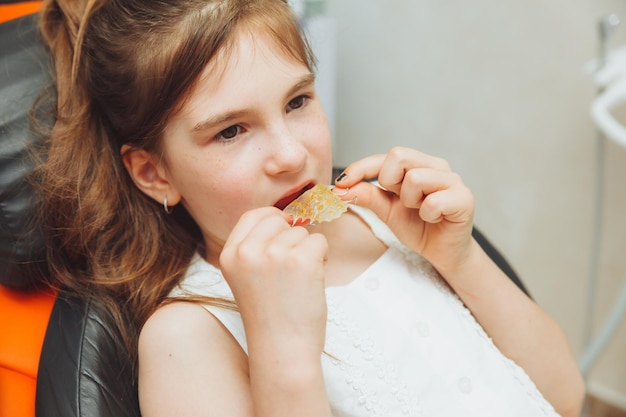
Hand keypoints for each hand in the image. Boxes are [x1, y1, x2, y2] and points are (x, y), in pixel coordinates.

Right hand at [219, 207, 328, 359]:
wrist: (282, 350)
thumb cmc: (270, 318)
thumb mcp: (245, 278)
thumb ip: (255, 249)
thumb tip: (286, 218)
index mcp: (229, 255)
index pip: (253, 215)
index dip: (273, 219)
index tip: (284, 230)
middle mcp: (248, 251)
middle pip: (279, 220)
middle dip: (292, 237)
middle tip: (293, 267)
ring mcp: (274, 254)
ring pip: (302, 232)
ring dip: (308, 252)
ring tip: (299, 282)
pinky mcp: (301, 260)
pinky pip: (319, 241)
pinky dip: (322, 258)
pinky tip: (312, 280)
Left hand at [335, 147, 474, 274]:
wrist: (442, 252)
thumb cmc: (418, 227)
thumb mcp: (386, 211)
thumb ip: (367, 196)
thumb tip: (340, 187)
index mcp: (417, 164)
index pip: (385, 156)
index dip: (361, 168)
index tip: (341, 183)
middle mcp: (436, 165)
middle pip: (399, 155)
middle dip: (389, 182)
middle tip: (400, 201)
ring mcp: (452, 179)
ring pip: (415, 178)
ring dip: (409, 201)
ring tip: (418, 211)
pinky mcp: (464, 198)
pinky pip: (433, 202)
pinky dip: (426, 214)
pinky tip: (433, 219)